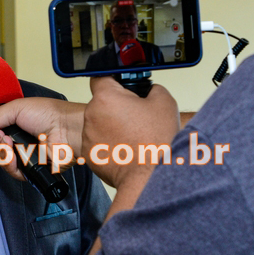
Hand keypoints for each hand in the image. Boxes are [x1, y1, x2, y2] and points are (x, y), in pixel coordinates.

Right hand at [0, 97, 85, 181]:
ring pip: (1, 161)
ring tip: (11, 145)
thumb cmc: (49, 114)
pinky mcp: (31, 169)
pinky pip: (13, 172)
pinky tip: (16, 157)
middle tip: (4, 136)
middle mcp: (19, 140)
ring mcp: (25, 155)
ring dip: (2, 154)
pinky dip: (11, 166)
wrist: (68, 130)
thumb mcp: (15, 109)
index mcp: (16, 124)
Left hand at [83, 76, 179, 190]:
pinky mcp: (89, 155)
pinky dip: (110, 144)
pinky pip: (99, 143)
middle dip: (117, 107)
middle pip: (102, 103)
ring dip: (113, 126)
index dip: (113, 80)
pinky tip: (127, 149)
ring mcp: (88, 136)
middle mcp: (91, 115)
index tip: (121, 85)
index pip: (100, 77)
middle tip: (137, 117)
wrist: (150, 177)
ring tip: (134, 136)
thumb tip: (148, 90)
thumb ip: (152, 88)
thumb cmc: (155, 142)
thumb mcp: (165, 102)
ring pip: (100, 124)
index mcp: (106, 98)